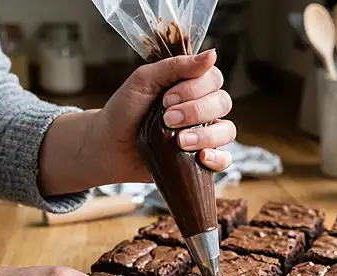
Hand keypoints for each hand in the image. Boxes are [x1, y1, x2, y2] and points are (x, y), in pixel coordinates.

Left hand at [39, 49, 235, 194]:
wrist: (108, 145)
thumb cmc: (124, 110)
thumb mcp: (144, 80)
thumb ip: (176, 66)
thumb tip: (212, 54)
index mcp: (191, 85)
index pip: (213, 79)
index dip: (194, 89)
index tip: (166, 99)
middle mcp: (202, 108)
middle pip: (223, 103)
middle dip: (195, 111)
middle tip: (167, 119)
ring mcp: (203, 134)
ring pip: (227, 131)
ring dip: (206, 135)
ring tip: (180, 142)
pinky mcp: (200, 160)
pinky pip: (225, 160)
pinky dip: (218, 159)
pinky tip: (202, 158)